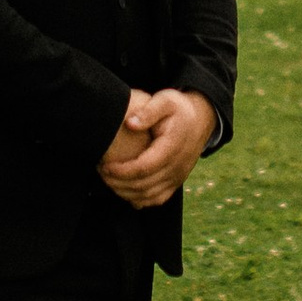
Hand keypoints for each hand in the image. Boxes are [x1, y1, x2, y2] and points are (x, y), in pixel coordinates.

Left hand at [100, 88, 215, 207]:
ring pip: (149, 196)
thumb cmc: (178, 108)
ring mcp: (178, 177)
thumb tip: (130, 124)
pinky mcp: (177, 182)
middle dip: (118, 183)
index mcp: (172, 147)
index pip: (144, 168)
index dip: (122, 171)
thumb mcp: (165, 100)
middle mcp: (177, 166)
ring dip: (126, 193)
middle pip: (144, 185)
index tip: (104, 166)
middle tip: (101, 173)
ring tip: (108, 180)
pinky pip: (158, 199)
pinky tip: (125, 191)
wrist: (201, 119)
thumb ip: (148, 111)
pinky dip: (140, 200)